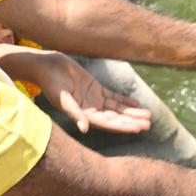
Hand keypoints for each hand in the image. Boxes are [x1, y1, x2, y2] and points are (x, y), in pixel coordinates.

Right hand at [0, 47, 152, 134]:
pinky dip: (124, 100)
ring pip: (117, 108)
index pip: (108, 123)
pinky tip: (136, 104)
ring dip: (131, 112)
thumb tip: (84, 129)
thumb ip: (74, 113)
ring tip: (148, 116)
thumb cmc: (51, 84)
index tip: (138, 129)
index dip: (124, 126)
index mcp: (83, 115)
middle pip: (116, 118)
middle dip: (132, 121)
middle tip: (149, 124)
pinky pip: (113, 96)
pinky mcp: (94, 88)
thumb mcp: (63, 99)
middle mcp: (90, 109)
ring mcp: (93, 99)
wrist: (46, 67)